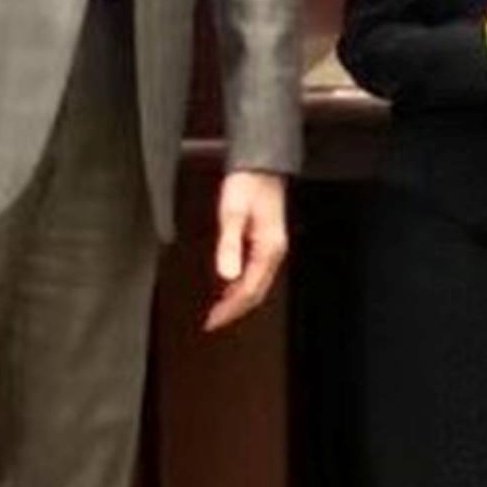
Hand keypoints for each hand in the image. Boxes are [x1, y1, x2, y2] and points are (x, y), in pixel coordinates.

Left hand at [205, 170, 287, 332]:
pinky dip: (240, 286)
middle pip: (256, 292)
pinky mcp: (265, 242)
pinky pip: (255, 273)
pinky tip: (228, 287)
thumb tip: (226, 276)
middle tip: (212, 322)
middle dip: (234, 310)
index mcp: (269, 250)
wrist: (260, 165)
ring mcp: (271, 248)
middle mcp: (273, 252)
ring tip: (218, 310)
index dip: (230, 309)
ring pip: (257, 285)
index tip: (212, 320)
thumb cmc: (247, 185)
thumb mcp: (233, 214)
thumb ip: (229, 245)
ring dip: (237, 300)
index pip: (250, 290)